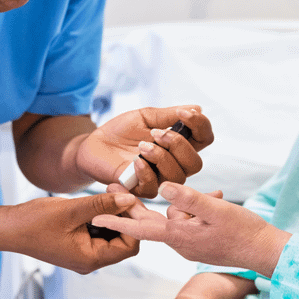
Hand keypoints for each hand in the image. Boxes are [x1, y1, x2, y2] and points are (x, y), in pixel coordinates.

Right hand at [5, 192, 139, 273]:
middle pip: (123, 241)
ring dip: (113, 214)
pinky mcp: (77, 245)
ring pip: (112, 236)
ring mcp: (84, 254)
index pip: (129, 245)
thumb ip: (102, 205)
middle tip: (121, 192)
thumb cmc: (35, 222)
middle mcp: (90, 260)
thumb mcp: (72, 209)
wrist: (9, 228)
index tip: (129, 200)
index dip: (133, 222)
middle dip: (125, 216)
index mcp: (91, 258)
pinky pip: (99, 233)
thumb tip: (128, 199)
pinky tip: (98, 201)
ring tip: (109, 192)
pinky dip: (102, 217)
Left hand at [77, 106, 213, 197]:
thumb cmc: (121, 131)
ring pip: (177, 176)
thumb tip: (197, 108)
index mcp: (178, 144)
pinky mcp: (141, 190)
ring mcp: (159, 178)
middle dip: (179, 145)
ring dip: (161, 157)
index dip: (201, 126)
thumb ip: (169, 115)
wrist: (94, 144)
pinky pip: (154, 187)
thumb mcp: (145, 117)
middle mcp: (174, 163)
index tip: (185, 114)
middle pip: (195, 163)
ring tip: (142, 146)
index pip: (204, 138)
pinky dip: (146, 172)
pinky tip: (135, 161)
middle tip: (156, 133)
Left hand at [92, 183, 291, 277]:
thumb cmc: (244, 231)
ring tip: (212, 195)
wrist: (266, 251)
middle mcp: (181, 241)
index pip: (141, 227)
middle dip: (134, 203)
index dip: (118, 220)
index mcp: (180, 235)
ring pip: (176, 215)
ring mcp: (191, 242)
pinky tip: (217, 199)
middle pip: (151, 219)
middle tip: (115, 184)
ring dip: (184, 201)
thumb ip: (189, 198)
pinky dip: (198, 207)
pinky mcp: (200, 240)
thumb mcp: (217, 209)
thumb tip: (164, 186)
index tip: (96, 216)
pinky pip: (190, 219)